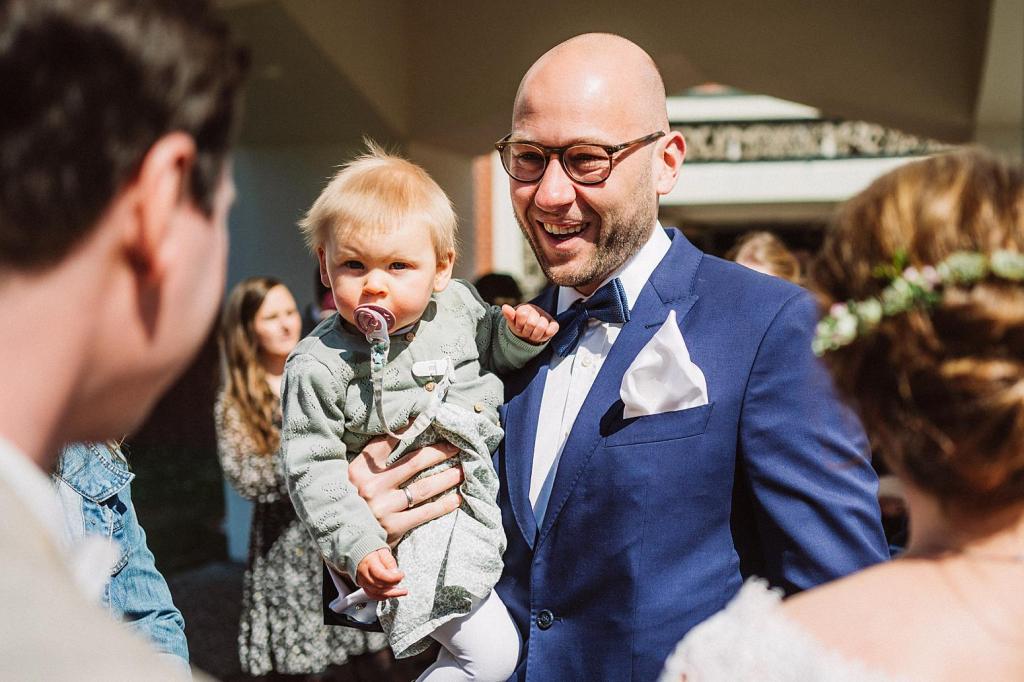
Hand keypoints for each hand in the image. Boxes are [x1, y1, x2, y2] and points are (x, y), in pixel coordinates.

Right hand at [348, 434, 463, 546]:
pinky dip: (443, 505)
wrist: (342, 539)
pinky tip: (457, 499)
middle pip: (414, 463)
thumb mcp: (352, 478)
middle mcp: (371, 487)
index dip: (408, 430)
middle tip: (457, 447)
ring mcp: (382, 508)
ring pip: (424, 487)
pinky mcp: (392, 528)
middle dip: (439, 453)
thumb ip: (372, 460)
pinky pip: (424, 513)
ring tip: (463, 470)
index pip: (386, 443)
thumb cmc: (351, 503)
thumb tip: (402, 431)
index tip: (428, 419)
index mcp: (359, 470)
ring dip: (447, 477)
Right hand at [355, 547, 405, 599]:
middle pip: (379, 585)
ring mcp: (363, 582)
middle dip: (393, 586)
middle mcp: (364, 574)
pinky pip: (373, 595)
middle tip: (402, 583)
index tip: (401, 575)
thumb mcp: (383, 552)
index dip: (393, 578)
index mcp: (369, 563)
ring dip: (391, 593)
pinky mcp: (364, 587)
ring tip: (402, 591)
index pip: (381, 575)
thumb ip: (390, 562)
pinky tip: (392, 594)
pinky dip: (384, 596)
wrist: (361, 555)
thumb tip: (395, 573)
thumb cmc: (372, 552)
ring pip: (377, 593)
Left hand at [502, 303, 558, 343]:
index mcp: (526, 307)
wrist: (527, 333)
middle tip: (526, 332)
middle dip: (527, 331)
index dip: (520, 325)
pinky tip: (543, 334)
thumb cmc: (519, 326)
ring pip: (542, 327)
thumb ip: (509, 315)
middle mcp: (537, 310)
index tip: (519, 327)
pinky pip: (554, 328)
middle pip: (531, 322)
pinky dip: (547, 333)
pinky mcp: (553, 324)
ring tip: (533, 334)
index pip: (522, 314)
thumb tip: (505, 307)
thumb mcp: (512, 322)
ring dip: (535, 335)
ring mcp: (546, 317)